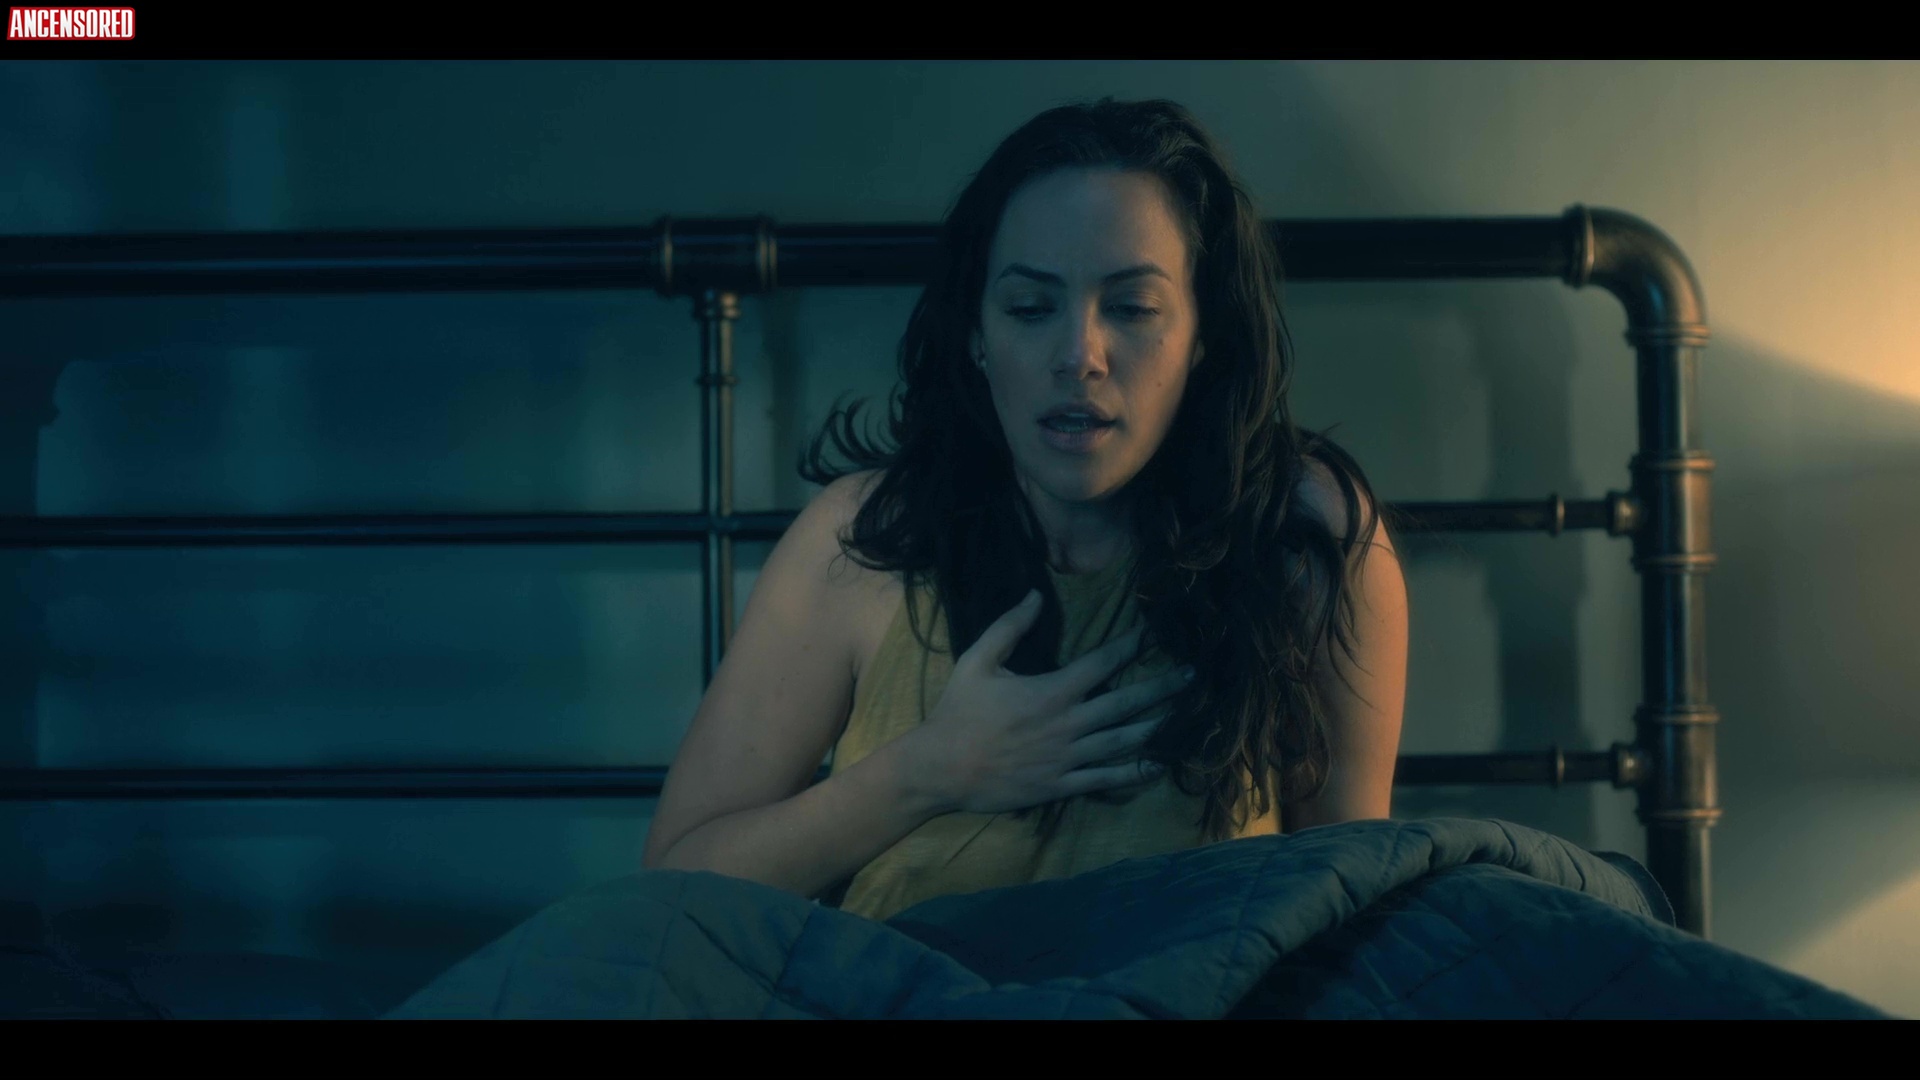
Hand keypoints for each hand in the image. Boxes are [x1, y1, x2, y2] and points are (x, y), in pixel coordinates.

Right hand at [901, 589, 1193, 815]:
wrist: (941, 769)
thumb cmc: (957, 712)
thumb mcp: (976, 660)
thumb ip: (1009, 626)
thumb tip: (1036, 595)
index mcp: (1051, 690)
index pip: (1103, 662)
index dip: (1132, 644)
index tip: (1155, 631)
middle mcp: (1068, 724)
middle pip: (1126, 703)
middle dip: (1163, 688)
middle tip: (1194, 676)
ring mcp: (1068, 757)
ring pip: (1124, 741)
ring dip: (1159, 727)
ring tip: (1189, 717)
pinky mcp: (1061, 784)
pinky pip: (1106, 779)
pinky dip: (1136, 773)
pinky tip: (1160, 765)